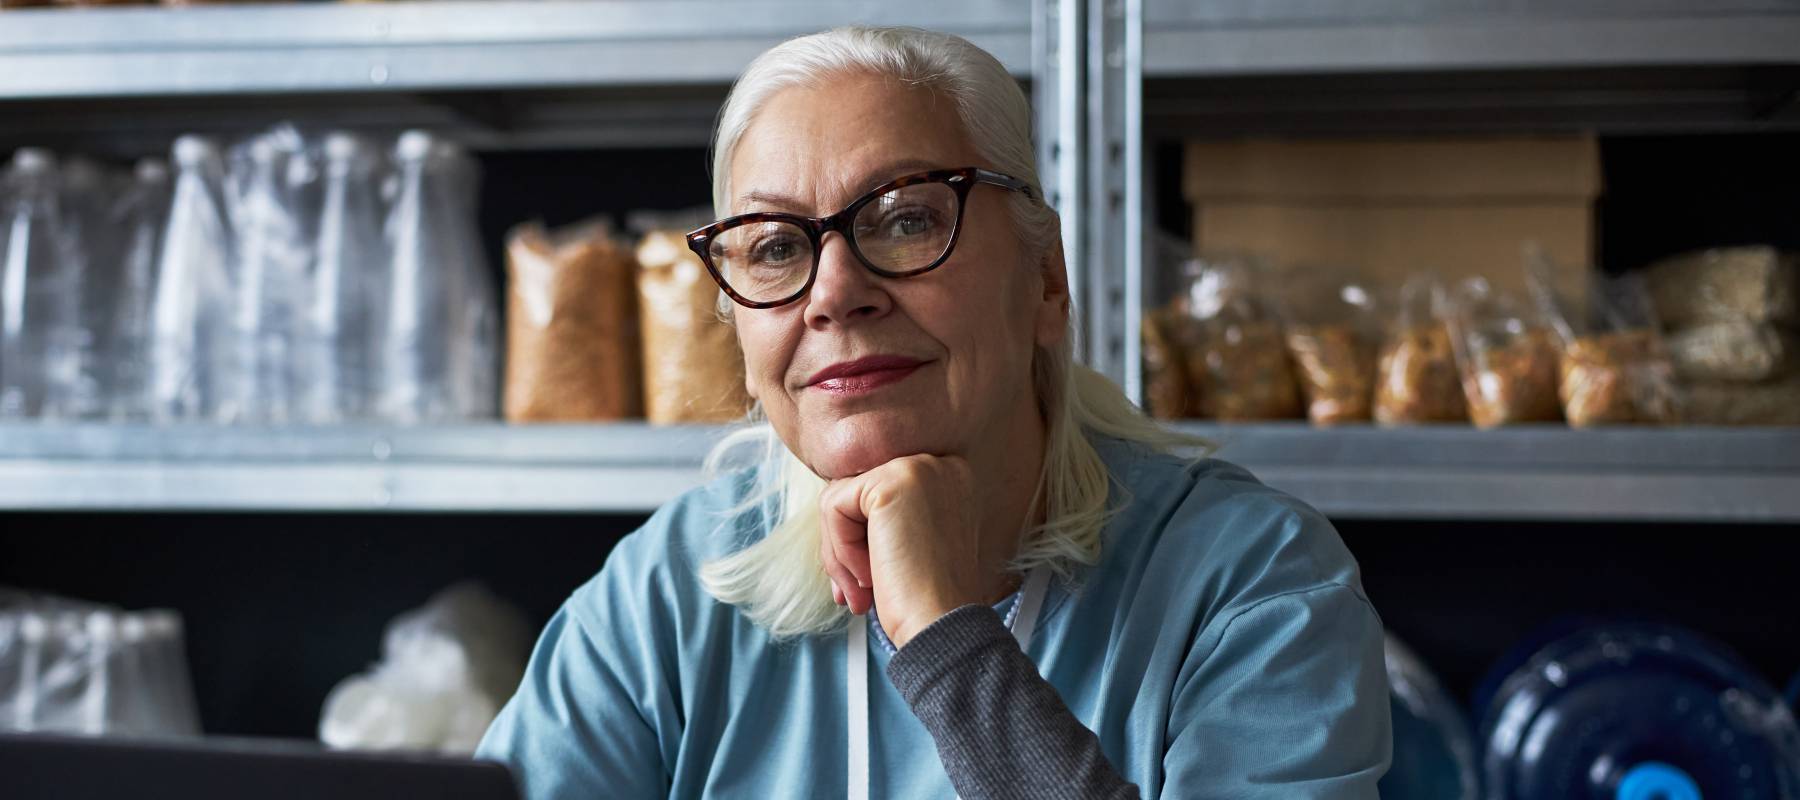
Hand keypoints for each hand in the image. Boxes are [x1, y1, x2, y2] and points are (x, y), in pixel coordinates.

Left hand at [820, 454, 989, 646]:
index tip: (866, 582)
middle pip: (854, 493)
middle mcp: (938, 464)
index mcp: (947, 478)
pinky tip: (869, 578)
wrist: (943, 628)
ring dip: (840, 553)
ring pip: (838, 500)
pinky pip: (834, 507)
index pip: (874, 493)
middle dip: (844, 547)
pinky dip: (840, 550)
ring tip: (864, 590)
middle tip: (856, 594)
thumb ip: (878, 515)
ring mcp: (917, 468)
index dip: (860, 539)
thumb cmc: (924, 599)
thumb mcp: (905, 544)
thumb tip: (830, 502)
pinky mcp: (892, 483)